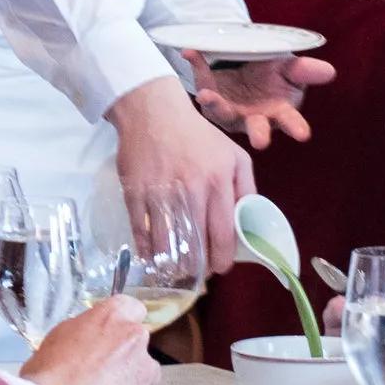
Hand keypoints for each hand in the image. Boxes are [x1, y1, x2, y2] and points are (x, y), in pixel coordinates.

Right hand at [23, 293, 156, 384]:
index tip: (112, 331)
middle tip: (100, 365)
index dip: (121, 321)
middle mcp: (134, 337)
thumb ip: (85, 329)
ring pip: (143, 367)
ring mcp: (143, 367)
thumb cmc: (50, 371)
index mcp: (113, 315)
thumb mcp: (60, 334)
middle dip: (124, 350)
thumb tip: (91, 335)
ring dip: (129, 374)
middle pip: (137, 339)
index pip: (132, 307)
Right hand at [110, 76, 251, 266]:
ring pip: (167, 244)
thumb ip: (246, 189)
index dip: (222, 260)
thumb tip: (249, 222)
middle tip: (198, 273)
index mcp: (218, 181)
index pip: (223, 235)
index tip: (220, 268)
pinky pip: (141, 231)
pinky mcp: (135, 191)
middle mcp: (191, 189)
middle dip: (198, 267)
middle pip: (195, 245)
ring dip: (172, 264)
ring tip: (176, 270)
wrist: (154, 111)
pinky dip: (146, 250)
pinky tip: (152, 258)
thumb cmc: (197, 136)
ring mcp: (161, 191)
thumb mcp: (234, 155)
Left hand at [186, 50, 335, 150]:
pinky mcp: (212, 100)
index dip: (296, 127)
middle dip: (257, 134)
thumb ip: (306, 71)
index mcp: (279, 112)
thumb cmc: (274, 74)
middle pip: (256, 128)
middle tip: (260, 141)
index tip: (303, 134)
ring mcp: (232, 112)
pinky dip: (198, 67)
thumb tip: (329, 71)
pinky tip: (192, 54)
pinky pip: (204, 83)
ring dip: (216, 105)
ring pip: (224, 113)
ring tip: (207, 95)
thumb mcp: (291, 69)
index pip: (290, 122)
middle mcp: (255, 118)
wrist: (248, 64)